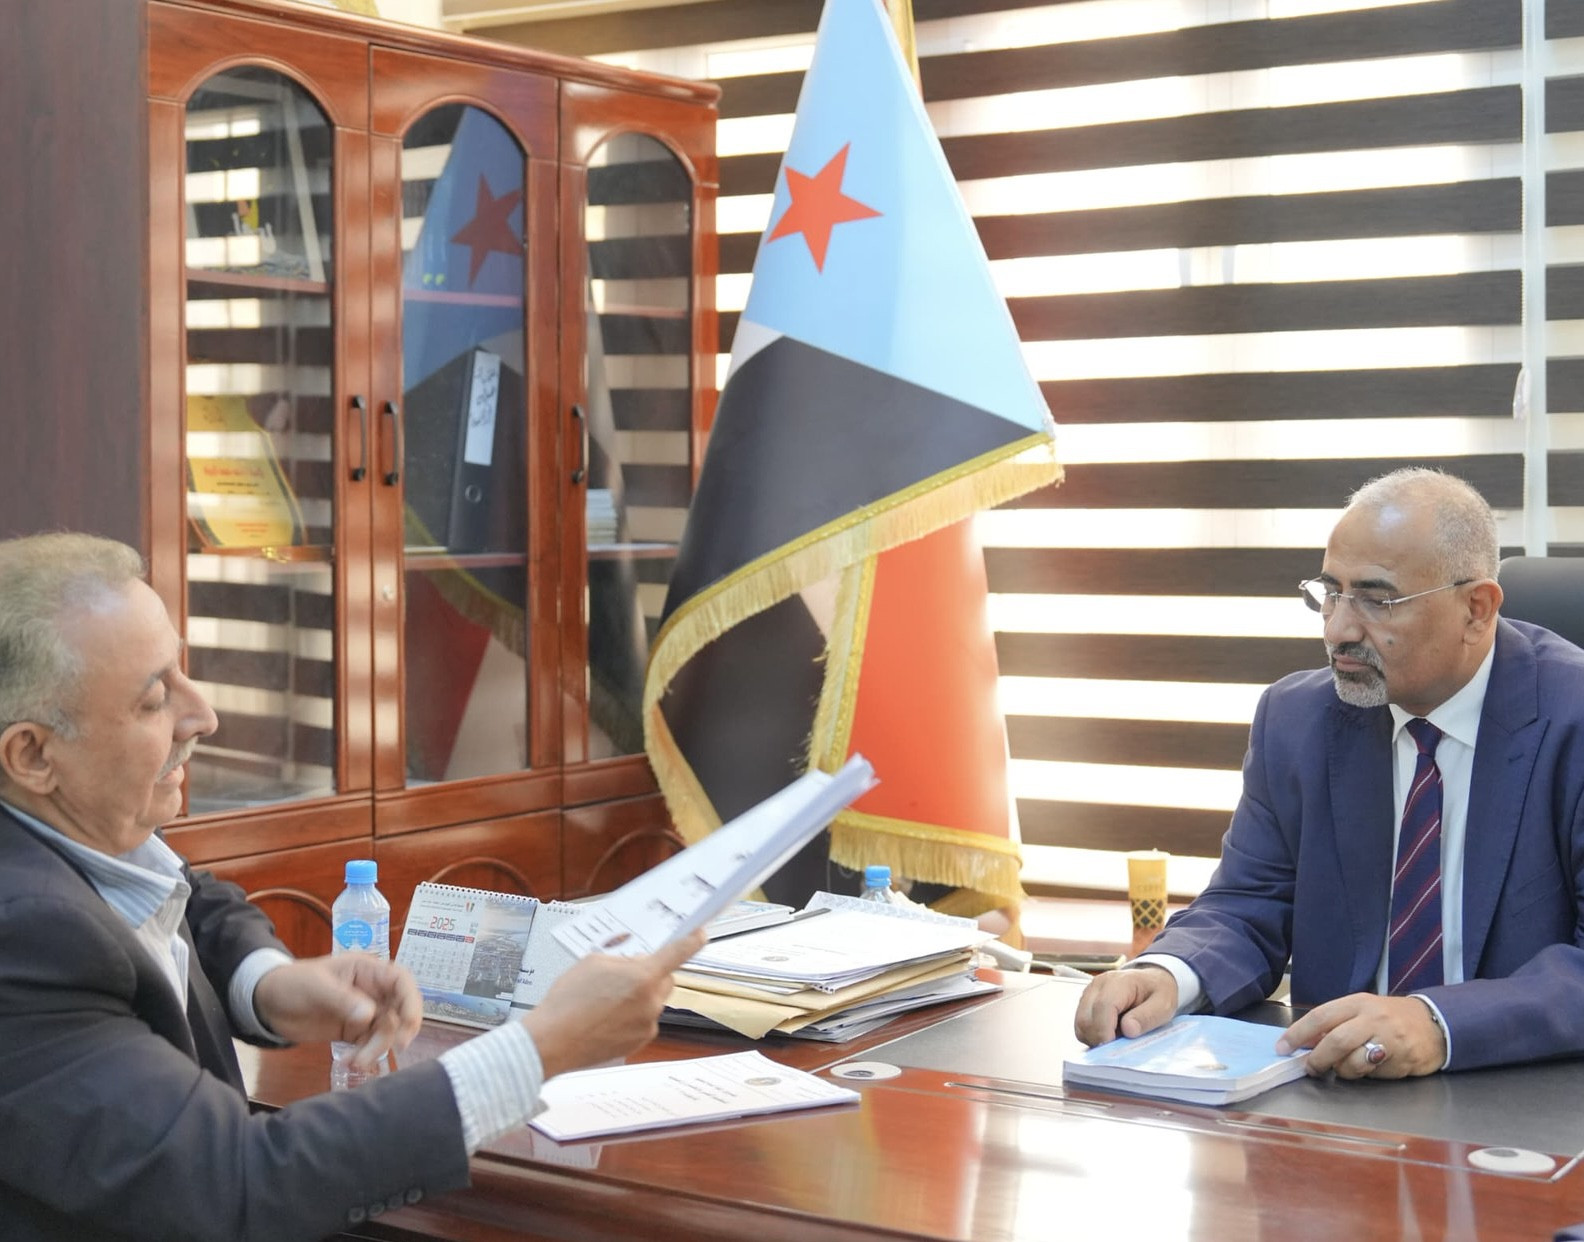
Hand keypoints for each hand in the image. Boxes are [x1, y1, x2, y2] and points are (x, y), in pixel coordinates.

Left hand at [253, 954, 423, 1067]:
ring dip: (376, 1049)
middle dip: (397, 1032)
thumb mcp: (316, 987)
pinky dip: (364, 1055)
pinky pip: (369, 1044)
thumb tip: (370, 1015)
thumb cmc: (293, 983)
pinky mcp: (353, 1031)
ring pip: (386, 1032)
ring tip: (356, 1063)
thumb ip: (343, 1000)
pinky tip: (349, 1062)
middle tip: (392, 1050)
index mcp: (368, 971)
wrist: (267, 1003)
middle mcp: (372, 991)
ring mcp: (364, 1012)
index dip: (412, 1002)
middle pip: (399, 1010)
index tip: (408, 1027)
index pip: (402, 982)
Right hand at [523, 930, 706, 1079]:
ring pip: (653, 1001)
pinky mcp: (640, 1042)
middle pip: (665, 979)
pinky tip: (606, 1018)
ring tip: (605, 1002)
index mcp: (643, 977)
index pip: (677, 953)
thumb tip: (635, 965)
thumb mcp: (594, 963)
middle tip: (623, 976)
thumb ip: (622, 961)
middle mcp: (651, 1002)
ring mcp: (647, 1024)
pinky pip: (643, 1021)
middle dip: (650, 974)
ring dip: (639, 997)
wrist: (552, 1042)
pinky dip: (631, 1017)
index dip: (692, 942)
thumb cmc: (568, 1001)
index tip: (701, 934)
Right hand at [1074, 964, 1178, 1045]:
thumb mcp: (1163, 1006)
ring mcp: (1089, 993)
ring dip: (1094, 1038)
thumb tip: (1128, 1030)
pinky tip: (1109, 1034)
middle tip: (1118, 1047)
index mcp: (1119, 982)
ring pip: (1080, 1024)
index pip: (1102, 1007)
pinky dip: (1092, 1035)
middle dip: (1099, 1039)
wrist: (1151, 981)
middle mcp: (1098, 985)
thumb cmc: (1158, 992)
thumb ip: (1147, 1017)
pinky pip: (1081, 1024)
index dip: (1105, 1031)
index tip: (1115, 1048)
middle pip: (1085, 1018)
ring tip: (1115, 1039)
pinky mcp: (1085, 1002)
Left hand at [1276, 993, 1445, 1078]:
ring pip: (1353, 1061)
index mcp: (1356, 1002)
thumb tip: (1302, 1042)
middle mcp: (1372, 1017)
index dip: (1297, 1033)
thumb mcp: (1361, 1012)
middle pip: (1335, 1040)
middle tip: (1310, 1068)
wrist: (1434, 1024)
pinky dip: (1365, 1075)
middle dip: (1317, 1059)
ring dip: (1343, 1071)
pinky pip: (1373, 1073)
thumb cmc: (1390, 1018)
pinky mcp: (1402, 1059)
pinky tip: (1372, 1067)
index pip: (1320, 1016)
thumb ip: (1334, 1024)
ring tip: (1346, 1067)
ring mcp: (1389, 1038)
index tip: (1282, 1047)